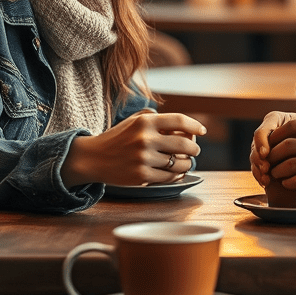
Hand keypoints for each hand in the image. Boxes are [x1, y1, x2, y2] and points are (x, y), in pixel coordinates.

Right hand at [61, 110, 205, 187]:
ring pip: (179, 163)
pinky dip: (177, 175)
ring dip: (187, 163)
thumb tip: (184, 126)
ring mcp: (144, 158)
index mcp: (145, 122)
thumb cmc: (117, 138)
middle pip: (184, 144)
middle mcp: (145, 139)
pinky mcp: (141, 176)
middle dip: (194, 148)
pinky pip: (169, 177)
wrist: (93, 158)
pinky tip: (176, 172)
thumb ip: (156, 118)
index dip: (195, 125)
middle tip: (194, 150)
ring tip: (185, 162)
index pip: (179, 121)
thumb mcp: (133, 120)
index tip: (202, 130)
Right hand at [250, 109, 295, 187]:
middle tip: (265, 168)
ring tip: (266, 177)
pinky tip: (266, 182)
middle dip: (258, 157)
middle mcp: (270, 133)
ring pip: (255, 157)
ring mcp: (267, 149)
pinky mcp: (267, 164)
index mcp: (279, 120)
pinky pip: (258, 169)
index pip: (264, 128)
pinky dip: (260, 176)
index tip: (266, 153)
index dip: (262, 141)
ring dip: (258, 167)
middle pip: (257, 143)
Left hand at [257, 80, 295, 197]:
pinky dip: (289, 183)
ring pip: (289, 165)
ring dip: (277, 170)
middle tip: (266, 160)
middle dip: (272, 154)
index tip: (270, 143)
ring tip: (274, 173)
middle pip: (286, 146)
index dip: (275, 135)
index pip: (289, 127)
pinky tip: (286, 183)